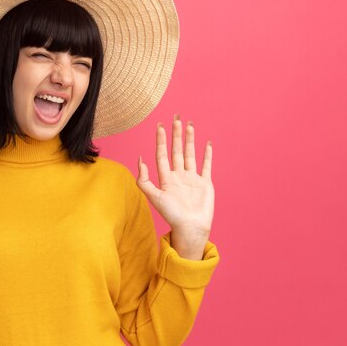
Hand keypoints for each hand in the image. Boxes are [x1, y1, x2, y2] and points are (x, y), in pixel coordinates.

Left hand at [136, 115, 213, 259]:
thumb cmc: (171, 215)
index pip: (162, 154)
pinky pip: (206, 165)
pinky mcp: (205, 183)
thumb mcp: (153, 196)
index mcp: (166, 178)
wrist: (190, 227)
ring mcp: (192, 179)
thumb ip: (143, 179)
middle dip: (176, 134)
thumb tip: (140, 159)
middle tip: (176, 118)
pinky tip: (206, 144)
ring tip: (189, 125)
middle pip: (177, 150)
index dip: (161, 140)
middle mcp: (179, 176)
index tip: (159, 126)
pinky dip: (207, 154)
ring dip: (190, 140)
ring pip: (190, 154)